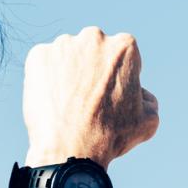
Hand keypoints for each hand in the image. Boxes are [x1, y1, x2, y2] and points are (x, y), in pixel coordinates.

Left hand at [21, 25, 159, 168]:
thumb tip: (141, 94)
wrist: (70, 150)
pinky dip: (46, 78)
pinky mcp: (38, 56)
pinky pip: (44, 64)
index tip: (111, 94)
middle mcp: (94, 37)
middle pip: (94, 50)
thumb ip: (149, 100)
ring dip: (69, 72)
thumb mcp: (148, 121)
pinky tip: (52, 100)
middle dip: (92, 68)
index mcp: (124, 46)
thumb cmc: (111, 136)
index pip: (123, 56)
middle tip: (88, 98)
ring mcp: (63, 45)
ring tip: (68, 103)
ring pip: (68, 56)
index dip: (119, 76)